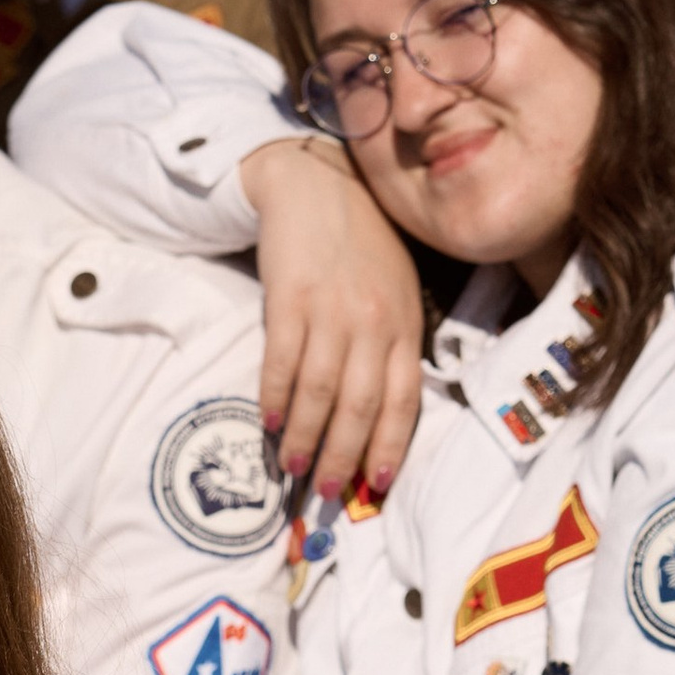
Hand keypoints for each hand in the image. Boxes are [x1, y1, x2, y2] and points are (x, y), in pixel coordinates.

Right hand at [237, 136, 424, 502]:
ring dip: (304, 437)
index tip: (376, 484)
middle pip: (360, 406)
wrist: (318, 184)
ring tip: (291, 468)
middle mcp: (374, 322)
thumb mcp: (397, 288)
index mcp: (406, 322)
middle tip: (326, 490)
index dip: (389, 446)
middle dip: (343, 456)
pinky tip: (267, 421)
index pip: (404, 399)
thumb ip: (395, 341)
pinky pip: (282, 361)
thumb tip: (382, 408)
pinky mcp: (290, 299)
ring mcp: (331, 311)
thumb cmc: (361, 243)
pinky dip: (274, 396)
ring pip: (321, 392)